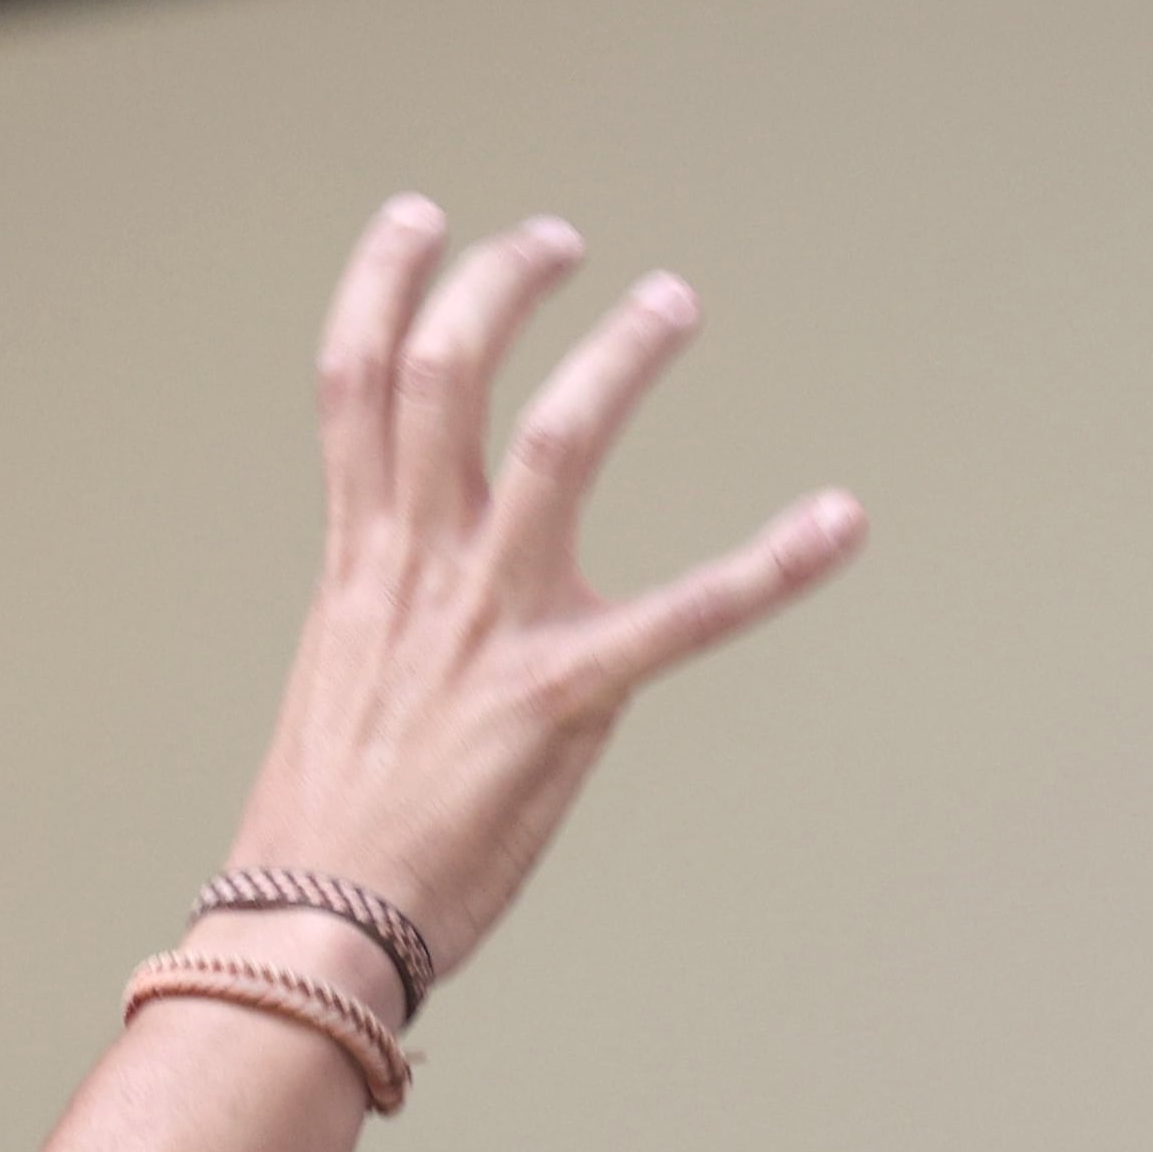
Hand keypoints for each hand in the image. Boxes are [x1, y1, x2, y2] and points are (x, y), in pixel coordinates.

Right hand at [222, 201, 863, 992]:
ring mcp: (490, 628)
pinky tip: (840, 523)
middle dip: (504, 283)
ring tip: (669, 300)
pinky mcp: (562, 702)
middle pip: (446, 373)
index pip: (356, 384)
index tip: (424, 218)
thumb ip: (391, 620)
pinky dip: (771, 568)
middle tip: (563, 240)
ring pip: (552, 442)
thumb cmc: (330, 835)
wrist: (313, 933)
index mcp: (361, 568)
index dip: (386, 283)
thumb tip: (429, 604)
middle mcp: (419, 572)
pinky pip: (683, 618)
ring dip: (616, 358)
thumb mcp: (344, 691)